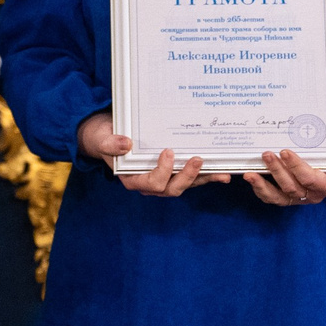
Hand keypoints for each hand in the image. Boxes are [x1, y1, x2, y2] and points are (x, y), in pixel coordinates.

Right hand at [80, 112, 210, 196]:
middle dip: (187, 176)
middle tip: (197, 159)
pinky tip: (221, 172)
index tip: (168, 152)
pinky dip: (206, 176)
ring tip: (222, 174)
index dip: (162, 171)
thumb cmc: (106, 138)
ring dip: (204, 180)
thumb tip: (125, 144)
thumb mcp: (103, 139)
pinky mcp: (174, 173)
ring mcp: (163, 180)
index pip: (151, 183)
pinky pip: (191, 178)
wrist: (110, 136)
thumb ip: (110, 143)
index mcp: (132, 180)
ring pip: (185, 185)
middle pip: (171, 189)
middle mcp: (150, 185)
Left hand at [247, 141, 325, 206]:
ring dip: (263, 185)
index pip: (311, 180)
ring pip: (280, 196)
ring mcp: (299, 196)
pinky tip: (249, 178)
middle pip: (293, 187)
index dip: (297, 168)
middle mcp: (313, 194)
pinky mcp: (286, 194)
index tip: (285, 152)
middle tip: (267, 154)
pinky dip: (260, 190)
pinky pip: (272, 197)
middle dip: (278, 171)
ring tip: (251, 172)